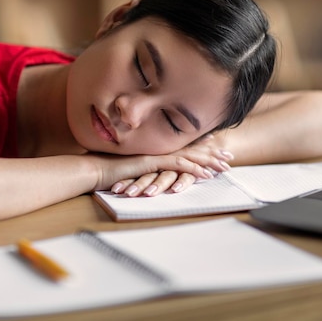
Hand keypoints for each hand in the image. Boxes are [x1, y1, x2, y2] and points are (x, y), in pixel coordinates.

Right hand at [105, 135, 233, 196]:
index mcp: (154, 149)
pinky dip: (193, 169)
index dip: (199, 147)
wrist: (93, 168)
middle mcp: (157, 149)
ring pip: (188, 156)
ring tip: (225, 165)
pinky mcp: (151, 162)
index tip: (214, 147)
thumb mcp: (127, 168)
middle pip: (190, 149)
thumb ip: (138, 167)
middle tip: (228, 155)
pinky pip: (177, 166)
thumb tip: (143, 172)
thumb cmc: (105, 169)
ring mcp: (155, 154)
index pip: (182, 147)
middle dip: (211, 152)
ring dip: (208, 161)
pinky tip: (206, 174)